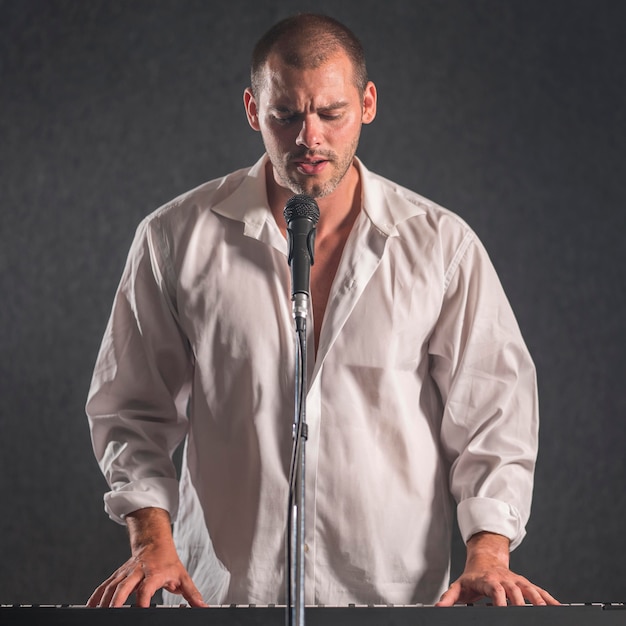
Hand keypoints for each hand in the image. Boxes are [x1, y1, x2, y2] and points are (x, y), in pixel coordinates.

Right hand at [87, 507, 206, 607]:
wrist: (155, 542)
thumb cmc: (168, 561)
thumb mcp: (182, 575)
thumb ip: (192, 593)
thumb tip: (203, 606)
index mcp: (155, 572)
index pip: (147, 587)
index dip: (143, 599)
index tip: (141, 610)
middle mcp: (139, 571)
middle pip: (125, 586)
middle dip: (117, 601)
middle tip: (112, 614)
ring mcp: (126, 572)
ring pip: (112, 586)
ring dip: (104, 601)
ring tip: (99, 615)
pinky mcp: (118, 574)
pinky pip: (105, 585)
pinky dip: (97, 596)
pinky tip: (91, 607)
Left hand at [436, 531, 559, 606]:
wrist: (484, 559)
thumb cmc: (472, 577)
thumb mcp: (458, 586)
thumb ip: (449, 598)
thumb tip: (439, 608)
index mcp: (488, 580)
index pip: (496, 589)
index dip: (501, 600)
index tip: (504, 611)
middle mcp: (504, 579)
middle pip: (515, 591)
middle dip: (522, 604)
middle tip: (527, 617)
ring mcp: (516, 580)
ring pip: (530, 589)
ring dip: (539, 601)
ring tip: (547, 613)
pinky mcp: (524, 583)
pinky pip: (539, 591)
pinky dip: (549, 599)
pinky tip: (558, 608)